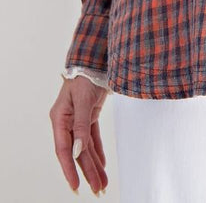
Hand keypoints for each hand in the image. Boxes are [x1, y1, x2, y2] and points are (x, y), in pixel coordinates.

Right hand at [49, 75, 108, 193]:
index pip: (63, 150)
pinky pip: (92, 138)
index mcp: (59, 118)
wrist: (95, 59)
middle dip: (87, 172)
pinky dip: (97, 151)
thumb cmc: (85, 76)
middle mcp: (67, 121)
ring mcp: (77, 119)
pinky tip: (102, 164)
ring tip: (103, 183)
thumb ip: (82, 126)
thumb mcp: (84, 101)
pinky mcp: (89, 115)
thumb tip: (77, 152)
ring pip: (85, 147)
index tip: (76, 187)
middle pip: (76, 152)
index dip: (69, 169)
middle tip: (98, 190)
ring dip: (94, 165)